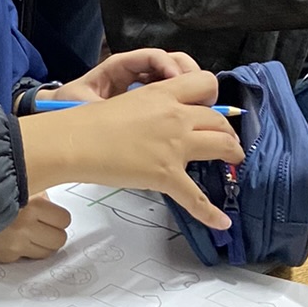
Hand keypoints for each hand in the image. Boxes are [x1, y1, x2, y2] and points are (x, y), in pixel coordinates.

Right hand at [0, 195, 72, 263]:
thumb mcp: (12, 182)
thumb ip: (35, 192)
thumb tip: (50, 204)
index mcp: (31, 203)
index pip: (64, 219)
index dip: (57, 217)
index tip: (50, 215)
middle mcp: (25, 225)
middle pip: (59, 238)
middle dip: (52, 232)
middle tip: (42, 226)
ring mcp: (15, 243)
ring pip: (47, 252)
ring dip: (42, 243)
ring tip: (29, 233)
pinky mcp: (5, 255)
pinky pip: (27, 257)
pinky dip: (24, 249)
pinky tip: (13, 238)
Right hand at [18, 72, 242, 231]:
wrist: (74, 142)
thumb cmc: (89, 123)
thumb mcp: (127, 102)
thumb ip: (151, 107)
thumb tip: (160, 122)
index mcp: (162, 95)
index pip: (205, 83)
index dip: (213, 98)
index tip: (210, 110)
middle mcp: (175, 116)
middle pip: (218, 120)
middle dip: (227, 132)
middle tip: (225, 142)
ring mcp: (174, 146)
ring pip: (222, 146)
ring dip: (233, 154)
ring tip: (233, 162)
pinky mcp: (166, 174)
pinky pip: (196, 197)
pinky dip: (210, 212)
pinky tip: (222, 223)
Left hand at [55, 48, 204, 102]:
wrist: (61, 111)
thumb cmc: (69, 104)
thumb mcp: (81, 103)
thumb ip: (98, 106)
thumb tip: (116, 111)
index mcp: (119, 67)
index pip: (151, 57)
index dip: (167, 65)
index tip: (176, 80)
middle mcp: (135, 71)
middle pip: (171, 60)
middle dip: (187, 72)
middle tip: (197, 93)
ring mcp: (144, 83)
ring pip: (176, 75)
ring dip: (190, 85)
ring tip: (199, 104)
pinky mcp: (148, 97)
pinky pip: (172, 92)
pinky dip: (184, 98)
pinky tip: (189, 113)